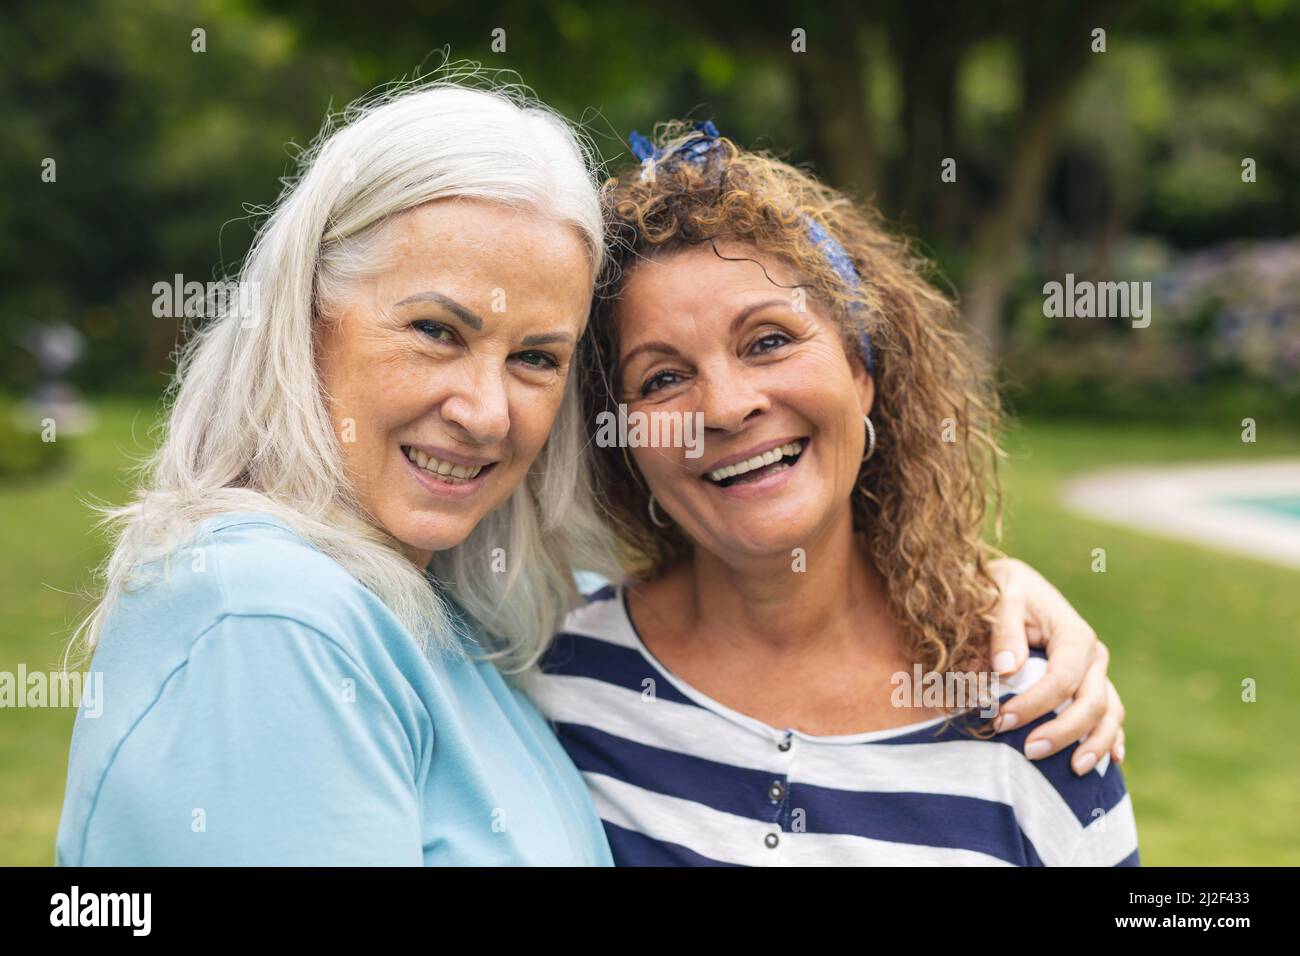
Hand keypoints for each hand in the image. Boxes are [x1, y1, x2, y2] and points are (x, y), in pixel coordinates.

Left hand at [985, 558, 1125, 775]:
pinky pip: (1111, 715)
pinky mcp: (1093, 685)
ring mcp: (1097, 673)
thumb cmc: (1006, 593)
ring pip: (1110, 714)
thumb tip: (1006, 668)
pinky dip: (1112, 738)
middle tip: (1029, 752)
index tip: (1002, 720)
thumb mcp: (1002, 600)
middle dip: (1063, 732)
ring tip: (1075, 771)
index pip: (1062, 679)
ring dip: (1095, 745)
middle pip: (1091, 703)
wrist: (1016, 586)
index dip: (1035, 704)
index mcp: (1074, 634)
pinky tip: (1112, 761)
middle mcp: (1093, 656)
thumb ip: (1004, 632)